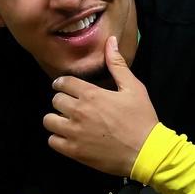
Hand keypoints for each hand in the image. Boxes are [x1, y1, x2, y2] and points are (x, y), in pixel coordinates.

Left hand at [44, 36, 157, 176]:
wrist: (145, 151)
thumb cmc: (141, 119)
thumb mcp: (133, 88)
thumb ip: (118, 65)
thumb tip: (110, 41)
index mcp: (91, 94)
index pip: (64, 82)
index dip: (63, 83)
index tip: (64, 87)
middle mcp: (79, 111)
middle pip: (55, 100)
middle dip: (61, 101)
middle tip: (70, 105)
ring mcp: (74, 132)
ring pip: (49, 120)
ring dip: (56, 119)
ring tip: (66, 121)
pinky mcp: (74, 151)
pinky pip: (52, 141)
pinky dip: (58, 138)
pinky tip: (68, 137)